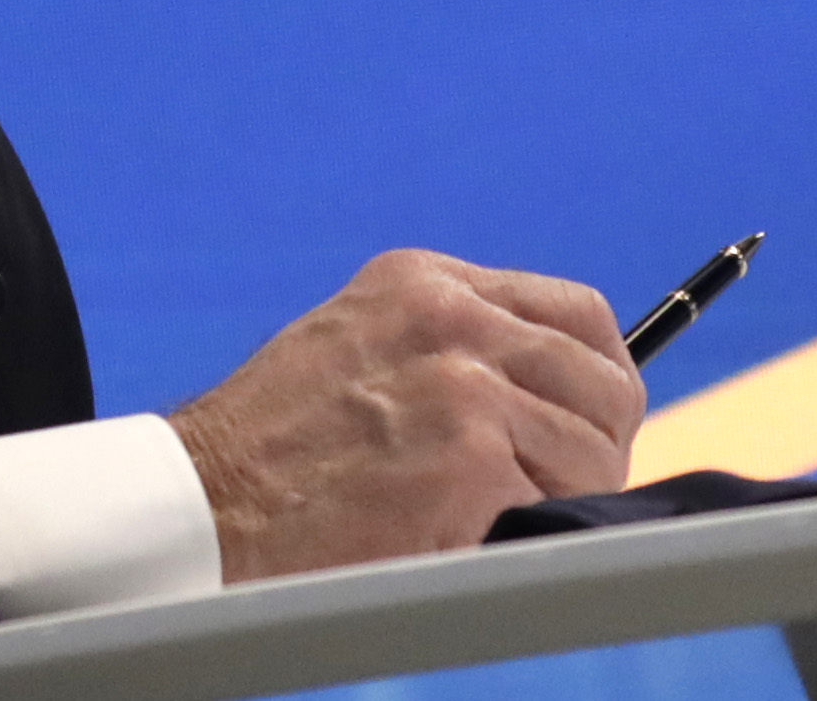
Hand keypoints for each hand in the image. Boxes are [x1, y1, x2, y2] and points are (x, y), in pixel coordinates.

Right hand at [171, 250, 645, 581]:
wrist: (209, 496)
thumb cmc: (277, 443)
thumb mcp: (362, 345)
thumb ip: (451, 347)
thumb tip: (563, 396)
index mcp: (423, 281)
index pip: (579, 314)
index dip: (597, 377)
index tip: (585, 420)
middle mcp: (451, 316)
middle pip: (607, 381)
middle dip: (597, 445)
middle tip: (551, 487)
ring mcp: (464, 385)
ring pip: (595, 451)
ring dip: (563, 496)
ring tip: (491, 512)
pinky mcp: (473, 458)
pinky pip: (557, 507)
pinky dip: (523, 534)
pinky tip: (458, 531)